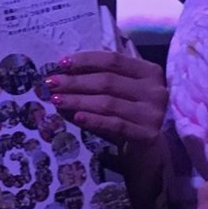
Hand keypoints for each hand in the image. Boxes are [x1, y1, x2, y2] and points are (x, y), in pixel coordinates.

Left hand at [45, 51, 166, 147]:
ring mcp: (153, 113)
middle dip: (75, 81)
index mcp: (149, 72)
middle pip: (108, 81)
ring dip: (78, 100)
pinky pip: (114, 124)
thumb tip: (63, 73)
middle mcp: (155, 90)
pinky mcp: (147, 134)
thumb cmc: (130, 113)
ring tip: (57, 100)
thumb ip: (100, 79)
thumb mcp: (120, 91)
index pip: (113, 60)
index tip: (61, 64)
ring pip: (108, 103)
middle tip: (51, 84)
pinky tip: (76, 117)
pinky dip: (93, 120)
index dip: (85, 60)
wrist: (149, 148)